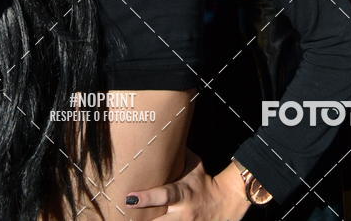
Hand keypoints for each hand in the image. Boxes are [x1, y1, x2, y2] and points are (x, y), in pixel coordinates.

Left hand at [125, 153, 250, 220]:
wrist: (227, 201)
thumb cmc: (205, 180)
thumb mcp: (194, 165)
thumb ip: (177, 156)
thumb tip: (159, 137)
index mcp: (183, 193)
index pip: (164, 195)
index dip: (146, 198)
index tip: (129, 198)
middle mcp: (182, 213)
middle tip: (122, 218)